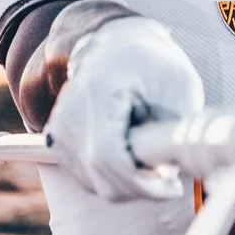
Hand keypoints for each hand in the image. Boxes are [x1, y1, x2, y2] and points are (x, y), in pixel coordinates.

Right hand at [44, 17, 203, 200]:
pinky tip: (133, 157)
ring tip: (152, 157)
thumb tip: (176, 165)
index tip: (173, 187)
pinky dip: (115, 179)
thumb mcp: (178, 84)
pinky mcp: (57, 143)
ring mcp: (58, 130)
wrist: (116, 47)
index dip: (141, 182)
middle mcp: (69, 114)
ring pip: (96, 184)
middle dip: (142, 186)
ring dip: (130, 184)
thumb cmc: (152, 64)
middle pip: (101, 178)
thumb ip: (177, 124)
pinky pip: (88, 179)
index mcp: (98, 92)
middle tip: (170, 177)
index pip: (108, 155)